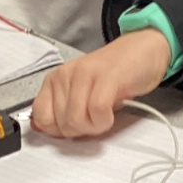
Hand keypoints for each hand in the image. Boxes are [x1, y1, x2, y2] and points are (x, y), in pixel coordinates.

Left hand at [31, 29, 170, 138]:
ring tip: (105, 113)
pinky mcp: (106, 77)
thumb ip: (63, 112)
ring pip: (76, 120)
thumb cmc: (114, 76)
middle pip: (62, 124)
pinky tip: (111, 113)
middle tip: (96, 117)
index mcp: (54, 80)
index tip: (76, 126)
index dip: (58, 130)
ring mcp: (84, 74)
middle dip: (82, 130)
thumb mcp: (82, 95)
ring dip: (95, 126)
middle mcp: (65, 75)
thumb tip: (45, 130)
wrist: (143, 51)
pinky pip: (97, 110)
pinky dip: (105, 120)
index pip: (40, 117)